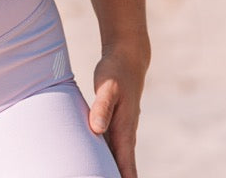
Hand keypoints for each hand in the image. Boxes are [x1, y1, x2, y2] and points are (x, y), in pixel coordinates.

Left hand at [89, 43, 147, 177]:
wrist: (127, 58)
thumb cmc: (116, 72)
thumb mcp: (107, 86)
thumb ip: (102, 107)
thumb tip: (97, 130)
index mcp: (125, 132)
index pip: (126, 168)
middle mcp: (125, 136)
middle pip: (123, 170)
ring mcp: (122, 132)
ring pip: (118, 161)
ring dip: (114, 173)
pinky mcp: (114, 125)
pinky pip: (111, 150)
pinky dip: (108, 162)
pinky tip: (98, 167)